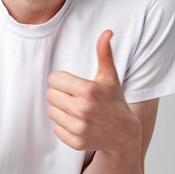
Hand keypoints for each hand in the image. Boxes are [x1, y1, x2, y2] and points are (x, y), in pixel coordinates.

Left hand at [46, 30, 141, 152]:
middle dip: (60, 94)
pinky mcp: (75, 141)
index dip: (62, 80)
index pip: (54, 79)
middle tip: (74, 96)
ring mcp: (79, 127)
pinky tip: (77, 122)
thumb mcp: (110, 76)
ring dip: (60, 109)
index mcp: (88, 90)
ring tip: (76, 109)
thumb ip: (104, 53)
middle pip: (50, 95)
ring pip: (51, 111)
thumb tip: (107, 32)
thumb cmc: (114, 101)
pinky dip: (63, 125)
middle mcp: (83, 109)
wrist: (123, 134)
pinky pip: (56, 128)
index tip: (72, 84)